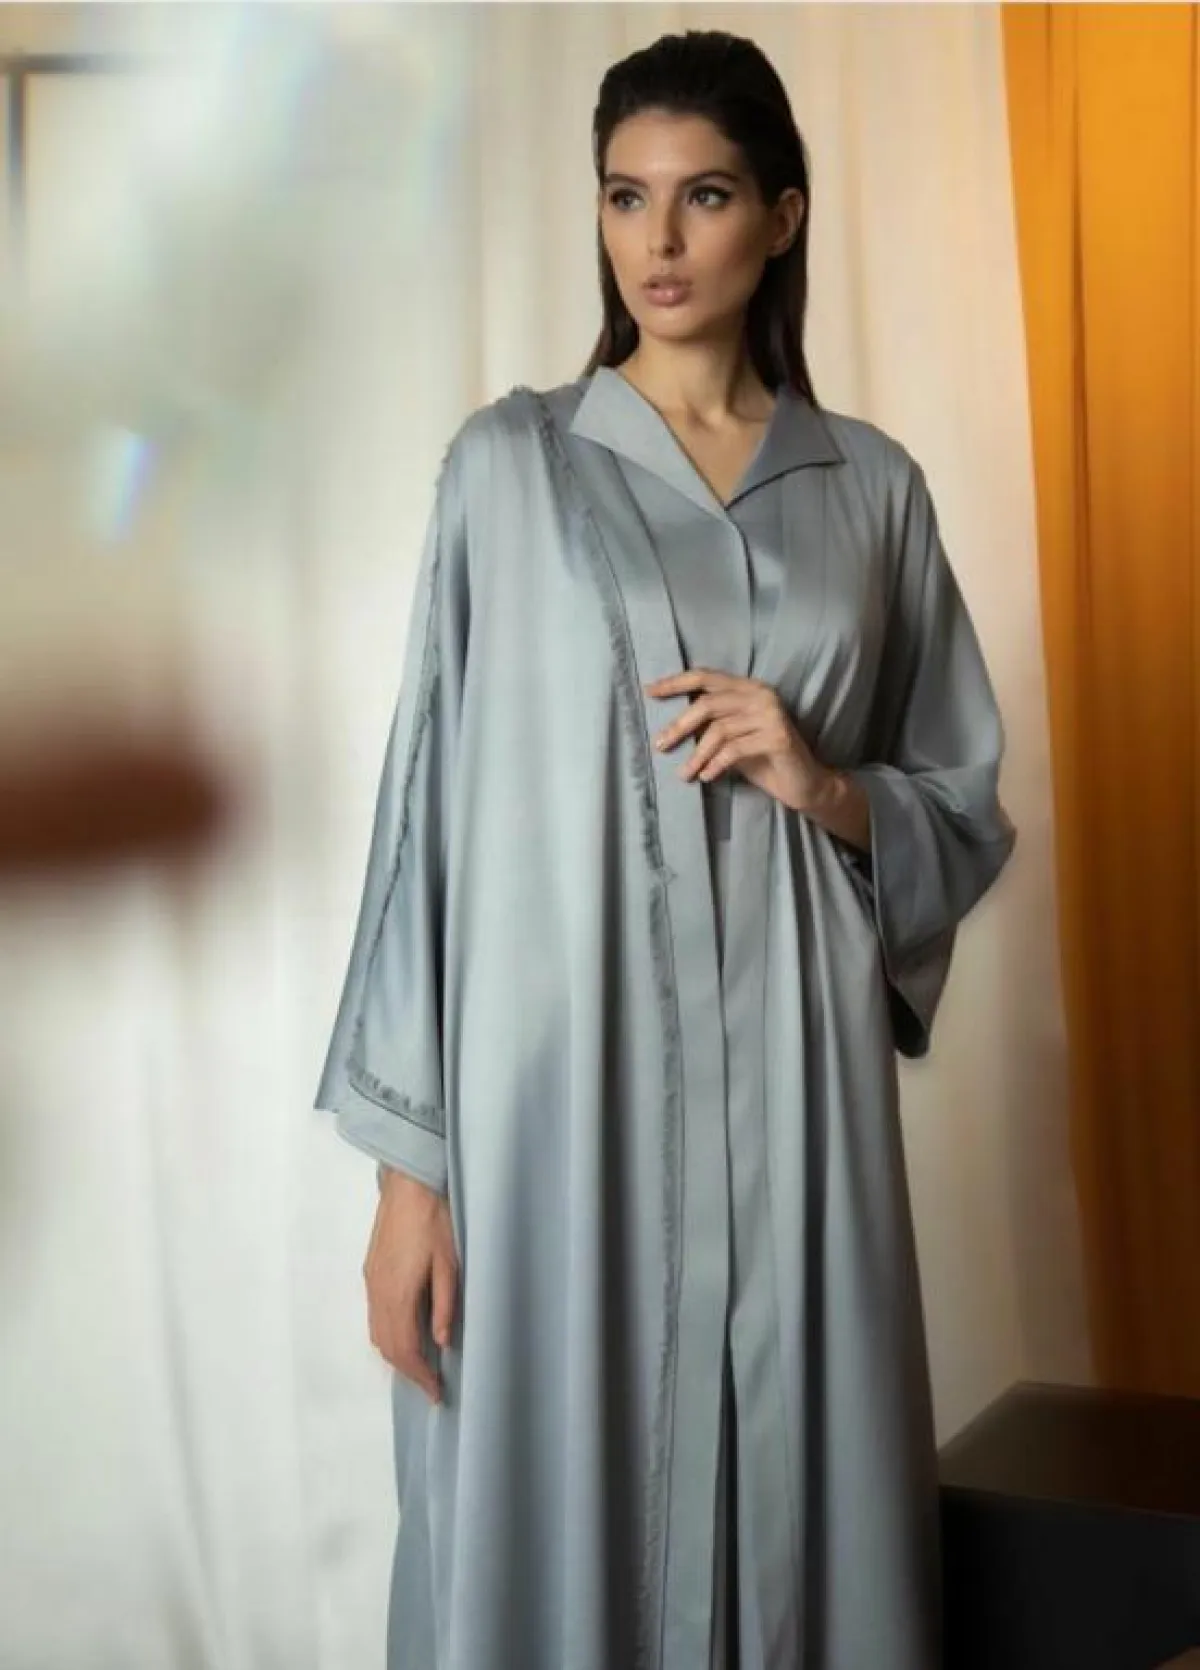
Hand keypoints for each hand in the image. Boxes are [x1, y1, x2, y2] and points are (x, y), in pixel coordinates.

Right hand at [364, 1169, 458, 1403]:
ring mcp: (371, 1281)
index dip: (420, 1375)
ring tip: (421, 1365)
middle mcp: (377, 1292)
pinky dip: (388, 1334)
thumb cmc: (434, 1219)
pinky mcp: (371, 1270)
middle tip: (431, 1385)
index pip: (404, 1349)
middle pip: (386, 1346)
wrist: (408, 1183)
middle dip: (407, 1370)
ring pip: (376, 1332)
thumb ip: (444, 1305)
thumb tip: (441, 1343)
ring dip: (396, 1353)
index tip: (436, 1392)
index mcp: (397, 1294)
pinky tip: (406, 1333)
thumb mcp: (449, 1263)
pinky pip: (374, 1315)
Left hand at [645, 668, 829, 813]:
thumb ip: (710, 725)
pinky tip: (706, 777)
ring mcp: (771, 714)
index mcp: (749, 688)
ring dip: (696, 754)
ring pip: (719, 730)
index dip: (675, 683)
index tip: (649, 691)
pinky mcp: (777, 737)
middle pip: (708, 704)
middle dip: (679, 725)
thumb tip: (669, 728)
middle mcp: (761, 694)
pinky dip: (716, 764)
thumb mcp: (732, 739)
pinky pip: (734, 749)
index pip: (706, 677)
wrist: (805, 784)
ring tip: (684, 774)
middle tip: (660, 745)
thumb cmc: (764, 761)